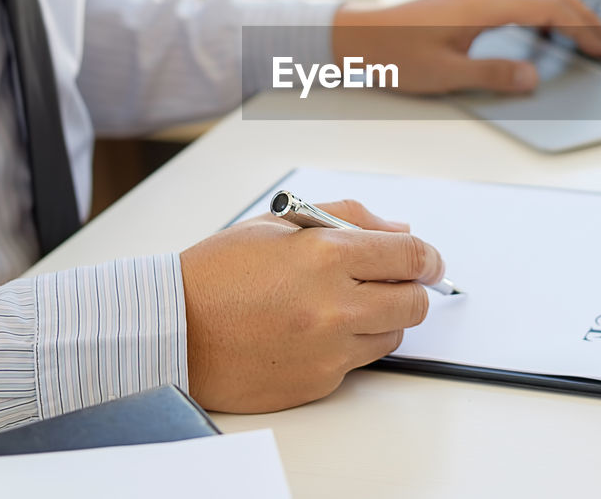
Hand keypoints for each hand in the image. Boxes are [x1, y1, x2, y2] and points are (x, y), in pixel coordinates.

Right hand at [180, 200, 443, 412]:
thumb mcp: (280, 223)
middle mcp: (332, 304)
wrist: (170, 331)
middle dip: (411, 289)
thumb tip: (398, 229)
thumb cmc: (217, 273)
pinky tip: (315, 332)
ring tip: (344, 306)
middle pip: (414, 302)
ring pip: (392, 336)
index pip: (410, 256)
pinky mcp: (317, 382)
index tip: (429, 261)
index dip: (428, 257)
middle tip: (394, 283)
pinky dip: (349, 347)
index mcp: (324, 254)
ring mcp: (327, 349)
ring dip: (382, 319)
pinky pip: (358, 363)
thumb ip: (347, 218)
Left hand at [333, 0, 600, 93]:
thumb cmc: (394, 54)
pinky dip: (543, 4)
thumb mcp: (444, 74)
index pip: (548, 8)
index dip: (581, 27)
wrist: (357, 35)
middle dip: (583, 16)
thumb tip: (532, 76)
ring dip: (565, 6)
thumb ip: (492, 74)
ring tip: (585, 31)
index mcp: (482, 5)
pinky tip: (546, 23)